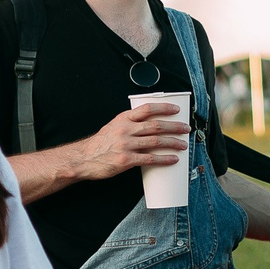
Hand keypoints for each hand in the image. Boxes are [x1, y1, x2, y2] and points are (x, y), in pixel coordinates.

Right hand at [73, 105, 187, 180]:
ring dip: (173, 142)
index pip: (147, 109)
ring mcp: (126, 144)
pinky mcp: (126, 160)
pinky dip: (164, 158)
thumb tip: (150, 126)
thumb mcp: (113, 127)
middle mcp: (126, 129)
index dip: (164, 108)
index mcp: (123, 119)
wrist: (83, 159)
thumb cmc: (100, 144)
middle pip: (156, 125)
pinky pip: (150, 158)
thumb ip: (130, 125)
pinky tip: (173, 159)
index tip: (176, 110)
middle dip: (174, 127)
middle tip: (186, 128)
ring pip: (156, 141)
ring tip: (183, 144)